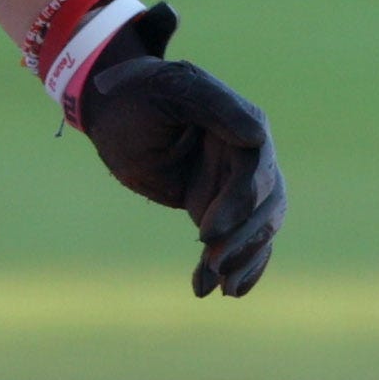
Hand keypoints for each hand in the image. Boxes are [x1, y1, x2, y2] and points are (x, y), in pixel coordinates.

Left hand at [77, 5, 285, 297]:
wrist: (112, 112)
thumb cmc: (136, 91)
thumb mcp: (167, 88)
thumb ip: (213, 106)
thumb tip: (258, 137)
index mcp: (243, 120)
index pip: (255, 168)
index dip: (238, 202)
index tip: (206, 233)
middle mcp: (249, 153)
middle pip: (265, 203)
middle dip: (242, 238)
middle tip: (212, 263)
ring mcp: (237, 181)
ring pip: (260, 226)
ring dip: (244, 258)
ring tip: (220, 286)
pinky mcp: (222, 206)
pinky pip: (242, 239)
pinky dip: (240, 267)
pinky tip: (222, 291)